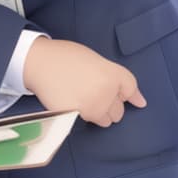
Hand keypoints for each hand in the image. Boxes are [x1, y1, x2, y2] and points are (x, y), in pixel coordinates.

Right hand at [23, 37, 146, 127]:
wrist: (40, 62)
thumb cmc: (66, 56)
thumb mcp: (95, 59)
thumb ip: (112, 76)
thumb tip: (133, 98)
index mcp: (112, 74)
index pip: (130, 89)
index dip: (132, 95)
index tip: (138, 102)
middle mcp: (106, 92)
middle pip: (119, 110)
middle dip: (110, 104)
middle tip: (95, 91)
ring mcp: (92, 107)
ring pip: (105, 120)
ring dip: (99, 113)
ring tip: (84, 97)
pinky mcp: (78, 117)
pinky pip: (88, 121)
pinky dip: (84, 115)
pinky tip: (74, 101)